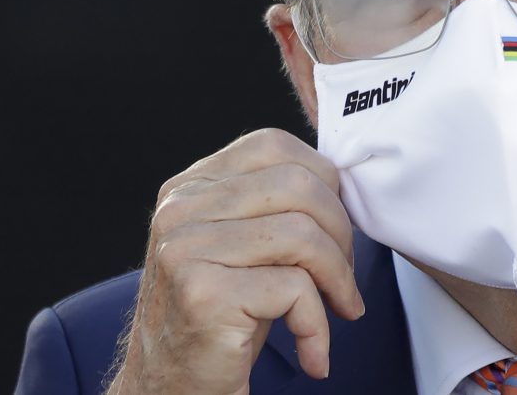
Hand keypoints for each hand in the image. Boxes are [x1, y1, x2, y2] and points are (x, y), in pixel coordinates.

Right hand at [106, 129, 363, 394]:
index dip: (323, 182)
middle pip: (298, 186)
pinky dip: (319, 325)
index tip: (337, 227)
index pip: (274, 146)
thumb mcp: (247, 247)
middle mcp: (180, 209)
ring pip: (303, 235)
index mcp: (190, 186)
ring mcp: (185, 249)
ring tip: (340, 307)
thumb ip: (276, 205)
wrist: (170, 392)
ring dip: (339, 278)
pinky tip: (314, 353)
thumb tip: (346, 183)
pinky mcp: (203, 293)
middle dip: (342, 232)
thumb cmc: (225, 319)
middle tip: (345, 276)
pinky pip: (295, 289)